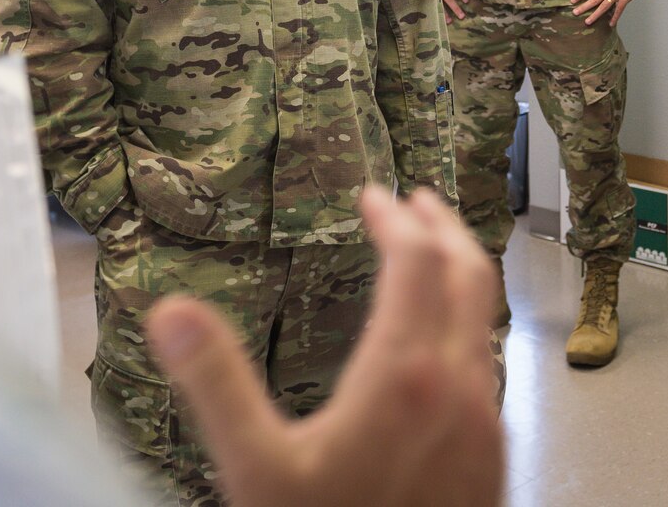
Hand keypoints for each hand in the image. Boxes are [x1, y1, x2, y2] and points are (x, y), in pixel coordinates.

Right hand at [148, 188, 503, 506]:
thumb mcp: (253, 470)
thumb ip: (217, 384)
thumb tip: (173, 312)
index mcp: (408, 377)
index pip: (417, 263)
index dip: (396, 219)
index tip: (374, 197)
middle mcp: (463, 392)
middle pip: (470, 278)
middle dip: (443, 230)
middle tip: (417, 204)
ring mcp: (487, 427)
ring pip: (487, 324)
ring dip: (461, 280)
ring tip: (433, 264)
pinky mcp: (494, 461)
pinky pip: (491, 370)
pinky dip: (469, 331)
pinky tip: (444, 351)